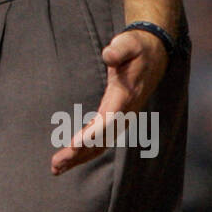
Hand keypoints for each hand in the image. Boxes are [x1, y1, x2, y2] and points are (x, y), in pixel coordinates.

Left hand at [51, 28, 169, 175]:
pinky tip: (69, 158)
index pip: (109, 119)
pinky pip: (100, 139)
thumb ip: (119, 49)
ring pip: (101, 144)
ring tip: (56, 168)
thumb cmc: (137, 48)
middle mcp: (124, 112)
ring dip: (79, 157)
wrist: (154, 55)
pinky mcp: (116, 118)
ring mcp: (121, 118)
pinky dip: (84, 150)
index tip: (73, 144)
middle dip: (79, 154)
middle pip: (102, 139)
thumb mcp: (129, 43)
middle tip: (56, 165)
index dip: (92, 133)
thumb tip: (108, 54)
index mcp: (125, 95)